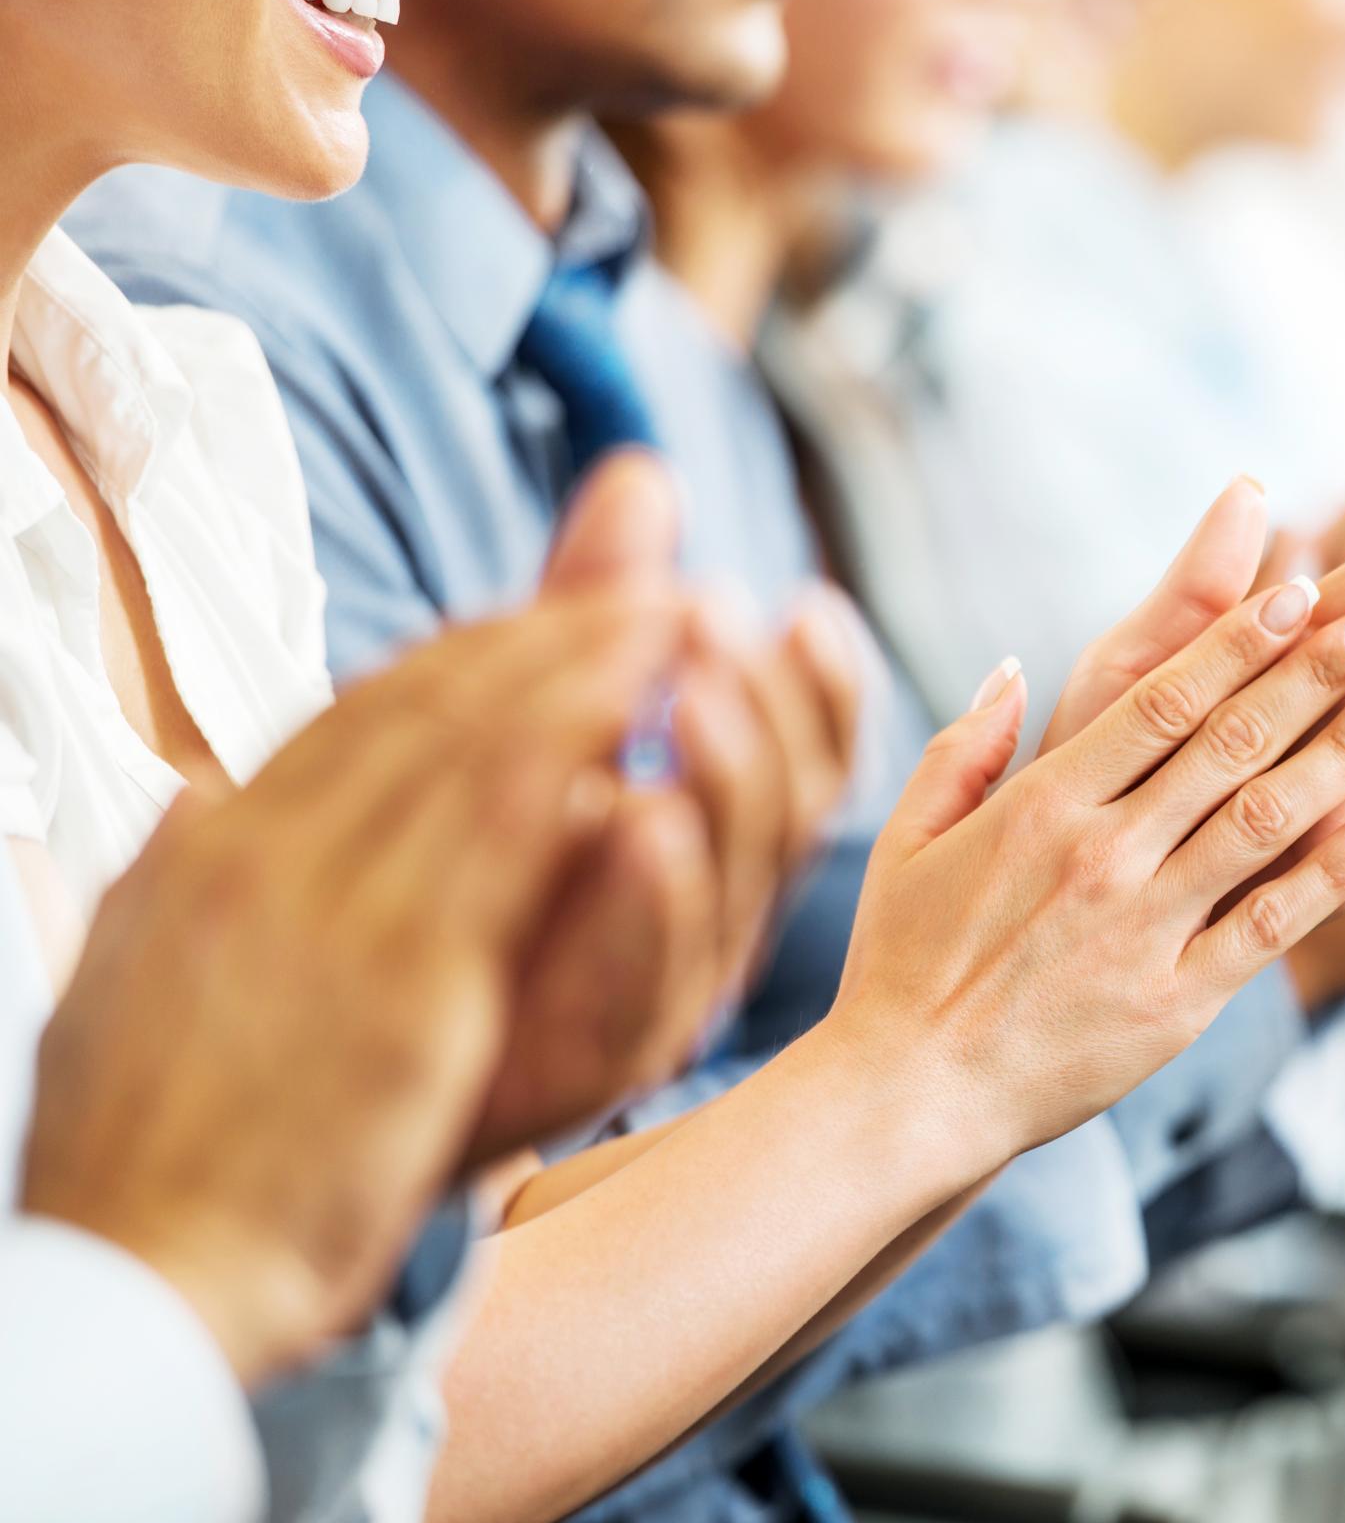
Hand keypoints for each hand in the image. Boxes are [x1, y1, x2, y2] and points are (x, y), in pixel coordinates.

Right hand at [20, 596, 692, 1385]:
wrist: (133, 1285)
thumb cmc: (137, 1164)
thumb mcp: (123, 995)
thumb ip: (169, 886)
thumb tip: (196, 801)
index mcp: (202, 854)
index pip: (352, 717)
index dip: (467, 662)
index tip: (548, 630)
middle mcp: (257, 849)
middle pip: (422, 702)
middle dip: (543, 632)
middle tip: (647, 586)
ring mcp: (326, 906)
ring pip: (472, 736)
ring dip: (582, 660)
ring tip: (676, 612)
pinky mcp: (401, 976)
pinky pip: (500, 825)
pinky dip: (571, 744)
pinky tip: (642, 704)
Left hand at [470, 455, 863, 1160]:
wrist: (341, 1047)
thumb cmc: (451, 877)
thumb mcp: (519, 716)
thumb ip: (589, 608)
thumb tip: (643, 470)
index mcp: (710, 832)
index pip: (812, 749)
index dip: (825, 680)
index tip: (804, 599)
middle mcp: (709, 904)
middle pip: (795, 802)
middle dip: (773, 705)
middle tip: (717, 617)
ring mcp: (665, 980)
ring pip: (742, 880)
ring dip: (730, 778)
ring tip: (690, 693)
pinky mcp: (599, 1051)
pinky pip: (660, 979)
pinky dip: (659, 900)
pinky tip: (637, 815)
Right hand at [831, 484, 1344, 1153]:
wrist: (909, 1093)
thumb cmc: (902, 964)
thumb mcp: (907, 840)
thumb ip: (966, 748)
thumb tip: (1012, 668)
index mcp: (1042, 804)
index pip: (1160, 701)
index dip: (1237, 639)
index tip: (1300, 586)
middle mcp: (1102, 854)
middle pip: (1229, 742)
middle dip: (1316, 670)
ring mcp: (1144, 927)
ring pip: (1263, 820)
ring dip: (1343, 749)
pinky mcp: (1177, 1001)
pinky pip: (1269, 923)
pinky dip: (1332, 869)